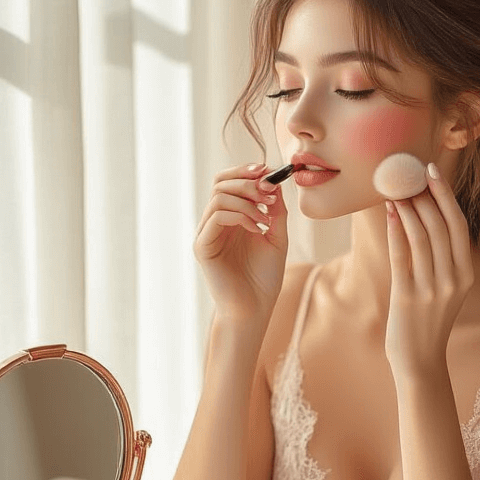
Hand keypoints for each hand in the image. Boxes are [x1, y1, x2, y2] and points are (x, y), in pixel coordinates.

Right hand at [193, 163, 288, 325]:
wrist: (256, 308)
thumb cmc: (265, 277)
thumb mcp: (277, 236)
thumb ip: (275, 210)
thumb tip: (274, 182)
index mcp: (230, 218)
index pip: (228, 182)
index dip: (245, 172)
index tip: (268, 172)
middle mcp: (214, 223)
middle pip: (220, 183)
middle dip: (247, 182)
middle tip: (268, 193)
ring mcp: (206, 234)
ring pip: (219, 197)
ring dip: (247, 201)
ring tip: (265, 218)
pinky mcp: (202, 247)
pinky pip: (217, 216)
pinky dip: (240, 216)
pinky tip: (256, 229)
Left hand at [384, 163, 473, 376]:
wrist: (421, 361)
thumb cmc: (428, 322)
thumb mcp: (446, 289)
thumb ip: (441, 259)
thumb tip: (425, 218)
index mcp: (466, 274)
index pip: (458, 225)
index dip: (446, 195)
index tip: (432, 171)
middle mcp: (453, 279)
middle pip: (440, 225)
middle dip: (423, 195)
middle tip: (407, 175)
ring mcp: (431, 289)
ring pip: (421, 236)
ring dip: (407, 208)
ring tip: (394, 190)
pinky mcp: (407, 296)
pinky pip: (401, 255)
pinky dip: (396, 230)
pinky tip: (389, 214)